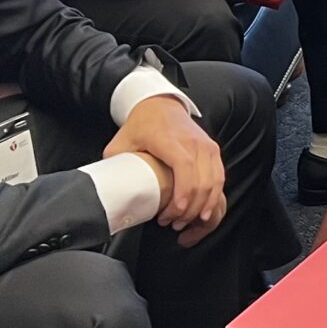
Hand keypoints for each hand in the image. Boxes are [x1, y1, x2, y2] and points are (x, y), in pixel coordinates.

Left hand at [104, 94, 226, 241]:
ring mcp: (207, 146)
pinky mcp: (213, 151)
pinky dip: (213, 197)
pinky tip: (203, 211)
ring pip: (215, 182)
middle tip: (173, 223)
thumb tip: (107, 188)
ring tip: (186, 221)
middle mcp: (193, 142)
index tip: (174, 212)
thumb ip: (115, 164)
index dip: (182, 192)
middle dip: (190, 208)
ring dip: (203, 206)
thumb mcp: (121, 142)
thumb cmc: (142, 124)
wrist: (160, 104)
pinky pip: (219, 178)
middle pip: (202, 180)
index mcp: (170, 139)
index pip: (184, 166)